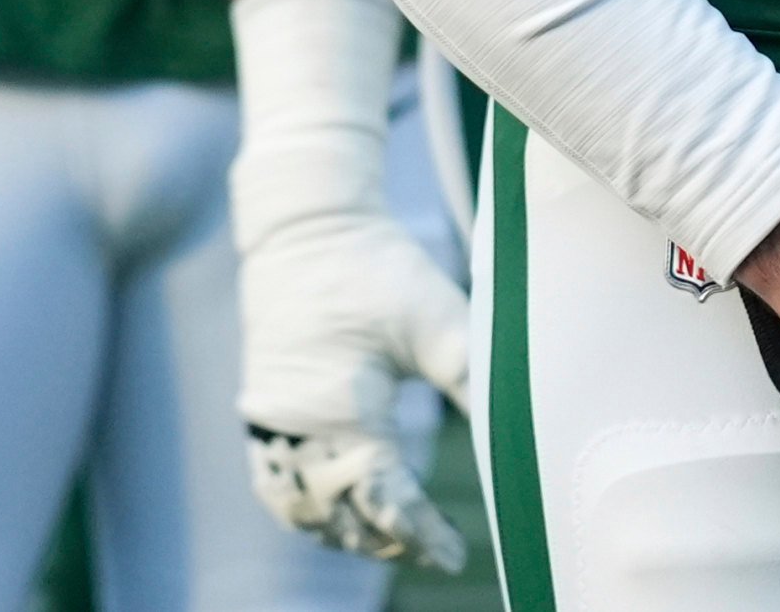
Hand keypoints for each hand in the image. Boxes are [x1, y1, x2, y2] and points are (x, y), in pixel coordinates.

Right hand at [240, 207, 476, 567]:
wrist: (307, 226)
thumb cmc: (376, 269)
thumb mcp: (438, 321)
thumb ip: (475, 381)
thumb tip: (518, 435)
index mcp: (340, 409)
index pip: (384, 497)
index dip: (419, 532)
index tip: (453, 554)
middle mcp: (294, 425)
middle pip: (341, 514)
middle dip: (387, 539)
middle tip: (433, 547)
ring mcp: (269, 422)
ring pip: (304, 509)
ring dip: (346, 530)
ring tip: (395, 538)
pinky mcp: (260, 411)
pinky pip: (277, 484)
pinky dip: (308, 509)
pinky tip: (342, 513)